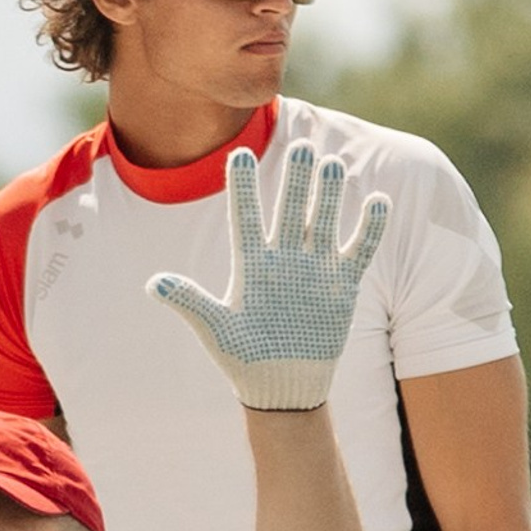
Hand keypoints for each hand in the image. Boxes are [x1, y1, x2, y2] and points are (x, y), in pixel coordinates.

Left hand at [148, 143, 389, 413]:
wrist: (280, 384)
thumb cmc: (242, 357)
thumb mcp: (215, 328)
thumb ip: (188, 301)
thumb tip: (152, 283)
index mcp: (251, 264)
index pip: (245, 217)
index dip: (242, 187)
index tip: (238, 153)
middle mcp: (283, 258)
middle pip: (289, 210)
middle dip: (294, 180)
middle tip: (299, 146)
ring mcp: (314, 267)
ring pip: (322, 220)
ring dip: (328, 195)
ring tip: (331, 164)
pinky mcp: (341, 283)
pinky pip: (358, 249)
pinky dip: (369, 228)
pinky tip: (378, 201)